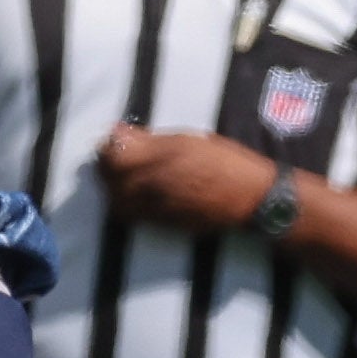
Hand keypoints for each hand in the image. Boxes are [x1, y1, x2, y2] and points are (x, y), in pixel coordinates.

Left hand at [96, 122, 280, 232]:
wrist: (250, 199)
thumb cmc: (224, 162)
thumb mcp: (186, 140)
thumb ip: (147, 139)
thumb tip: (117, 132)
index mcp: (157, 157)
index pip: (111, 153)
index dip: (108, 145)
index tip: (114, 139)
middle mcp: (151, 185)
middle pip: (108, 178)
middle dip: (107, 167)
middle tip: (116, 157)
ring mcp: (153, 207)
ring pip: (116, 200)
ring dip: (114, 187)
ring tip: (125, 177)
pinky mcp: (160, 225)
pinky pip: (131, 215)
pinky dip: (127, 203)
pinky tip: (139, 193)